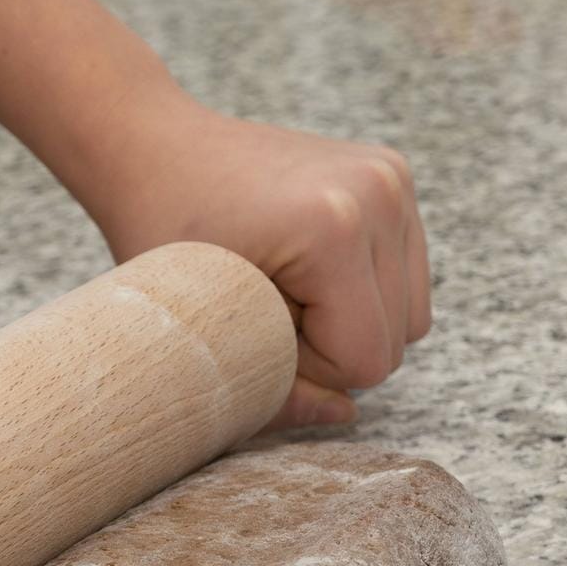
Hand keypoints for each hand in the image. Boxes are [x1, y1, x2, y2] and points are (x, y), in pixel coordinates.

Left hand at [78, 97, 431, 428]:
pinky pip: (407, 276)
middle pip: (398, 340)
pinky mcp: (394, 175)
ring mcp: (391, 178)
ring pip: (410, 314)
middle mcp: (379, 192)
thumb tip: (345, 415)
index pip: (366, 360)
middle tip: (263, 307)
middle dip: (332, 346)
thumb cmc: (164, 238)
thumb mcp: (207, 330)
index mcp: (336, 228)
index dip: (309, 370)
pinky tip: (309, 265)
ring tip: (286, 286)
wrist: (156, 149)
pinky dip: (363, 290)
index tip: (252, 328)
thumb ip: (275, 390)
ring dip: (351, 321)